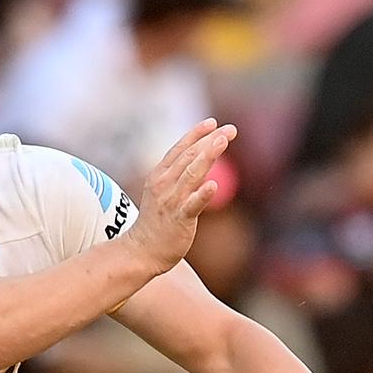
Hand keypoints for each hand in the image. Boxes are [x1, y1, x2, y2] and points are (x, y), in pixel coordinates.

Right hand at [121, 118, 236, 275]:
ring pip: (192, 174)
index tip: (213, 122)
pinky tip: (213, 185)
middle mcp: (164, 184)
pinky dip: (202, 194)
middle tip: (231, 129)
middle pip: (190, 156)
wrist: (142, 250)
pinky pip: (192, 205)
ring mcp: (171, 201)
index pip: (180, 148)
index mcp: (160, 175)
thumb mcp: (163, 192)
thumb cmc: (156, 221)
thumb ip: (178, 175)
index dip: (196, 134)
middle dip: (210, 140)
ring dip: (208, 156)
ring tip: (223, 142)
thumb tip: (198, 160)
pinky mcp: (179, 219)